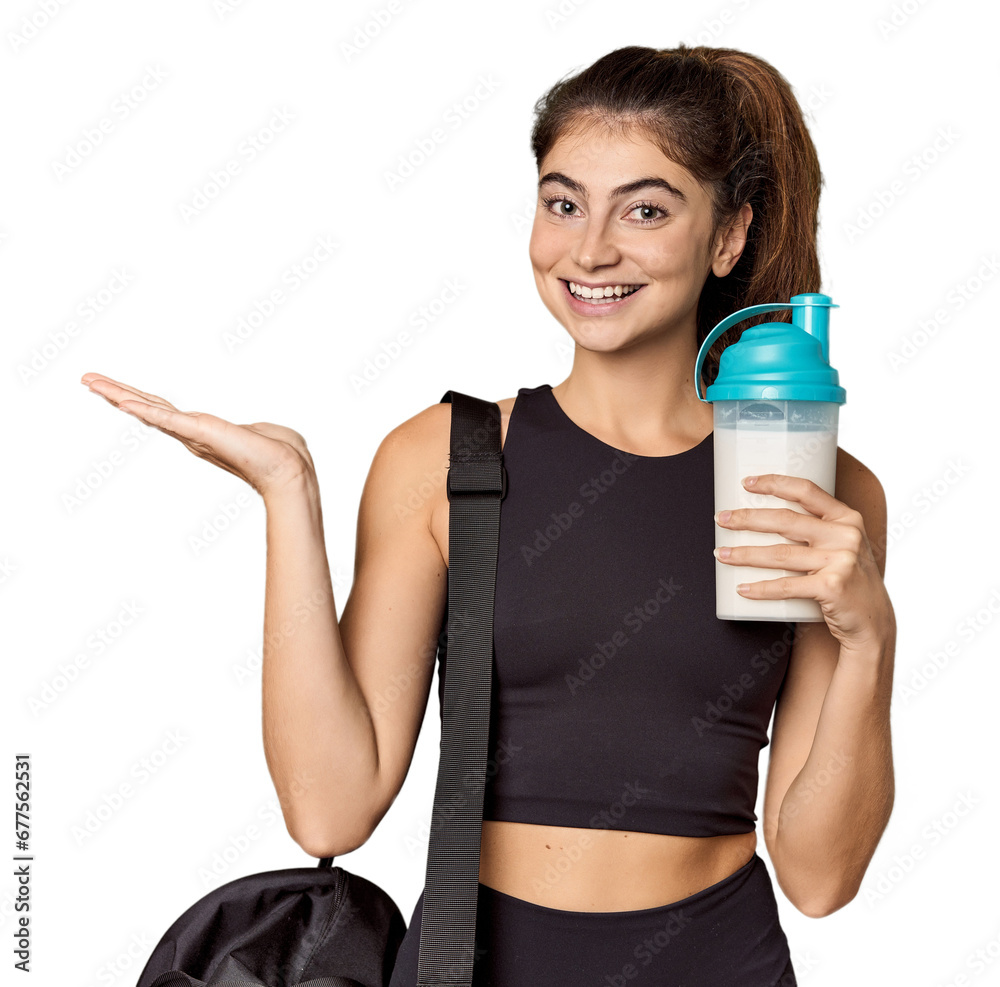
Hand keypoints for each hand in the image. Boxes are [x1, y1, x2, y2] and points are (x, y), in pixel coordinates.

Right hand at [80, 372, 313, 498]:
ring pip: (148, 410)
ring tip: (92, 383)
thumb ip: (249, 430)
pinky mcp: (200, 432)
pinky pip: (165, 419)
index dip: (138, 400)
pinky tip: (122, 401)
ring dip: (118, 396)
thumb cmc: (279, 453)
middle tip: (87, 380)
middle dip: (116, 393)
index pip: (162, 411)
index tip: (115, 390)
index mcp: (201, 431)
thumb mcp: (258, 433)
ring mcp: (192, 433)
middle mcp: (191, 433)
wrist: (287, 468)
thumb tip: (256, 432)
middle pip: (146, 407)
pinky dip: (144, 410)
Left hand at [714, 473, 892, 653]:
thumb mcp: (842, 546)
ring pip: (780, 554)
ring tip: (721, 554)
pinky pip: (787, 586)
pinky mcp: (832, 587)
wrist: (872, 621)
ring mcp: (840, 561)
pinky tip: (742, 588)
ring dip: (745, 554)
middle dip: (747, 518)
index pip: (806, 490)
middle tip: (721, 519)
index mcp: (847, 518)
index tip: (747, 482)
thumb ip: (817, 530)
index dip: (774, 483)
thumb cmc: (848, 580)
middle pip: (785, 520)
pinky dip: (761, 588)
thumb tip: (764, 518)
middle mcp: (846, 535)